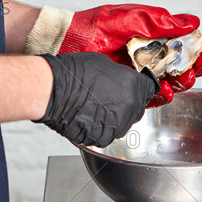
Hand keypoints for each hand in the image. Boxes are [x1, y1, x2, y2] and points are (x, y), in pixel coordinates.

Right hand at [35, 53, 156, 146]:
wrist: (53, 90)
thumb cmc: (73, 73)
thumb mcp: (104, 63)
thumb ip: (120, 75)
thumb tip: (121, 79)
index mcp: (133, 86)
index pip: (149, 89)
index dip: (141, 88)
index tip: (137, 88)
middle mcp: (129, 107)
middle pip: (137, 107)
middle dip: (128, 102)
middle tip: (111, 96)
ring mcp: (116, 125)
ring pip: (123, 123)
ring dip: (115, 116)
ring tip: (96, 106)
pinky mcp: (102, 137)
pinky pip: (107, 133)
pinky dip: (101, 127)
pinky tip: (89, 116)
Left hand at [58, 4, 201, 106]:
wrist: (68, 42)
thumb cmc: (96, 25)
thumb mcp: (132, 17)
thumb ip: (161, 21)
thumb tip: (192, 23)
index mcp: (154, 36)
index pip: (184, 42)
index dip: (200, 45)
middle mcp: (150, 55)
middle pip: (183, 64)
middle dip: (197, 64)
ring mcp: (140, 73)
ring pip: (172, 81)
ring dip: (184, 80)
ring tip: (186, 76)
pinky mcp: (129, 89)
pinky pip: (152, 96)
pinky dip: (163, 95)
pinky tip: (166, 90)